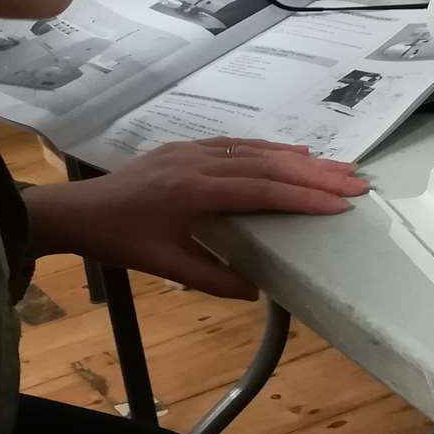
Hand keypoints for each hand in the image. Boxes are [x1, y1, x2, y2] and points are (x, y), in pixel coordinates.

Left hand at [27, 138, 367, 298]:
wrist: (77, 211)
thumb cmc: (119, 240)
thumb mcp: (165, 266)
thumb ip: (212, 278)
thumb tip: (259, 289)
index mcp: (192, 190)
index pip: (259, 191)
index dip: (301, 197)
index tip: (339, 204)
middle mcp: (197, 162)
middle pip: (266, 165)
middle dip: (314, 174)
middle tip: (356, 181)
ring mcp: (192, 150)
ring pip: (254, 150)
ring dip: (298, 159)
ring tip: (337, 167)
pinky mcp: (186, 148)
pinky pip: (236, 144)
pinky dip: (269, 149)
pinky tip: (291, 154)